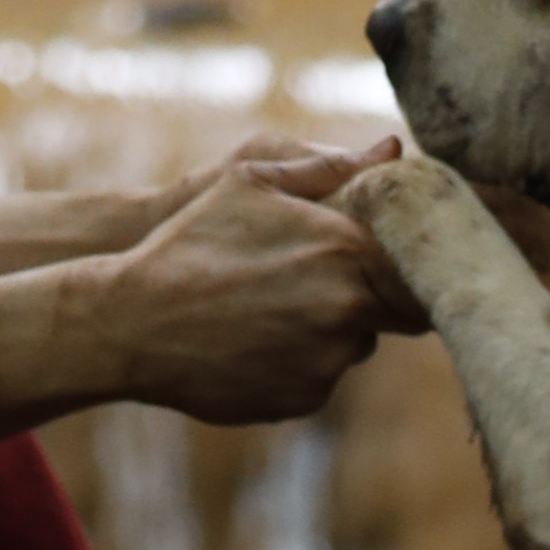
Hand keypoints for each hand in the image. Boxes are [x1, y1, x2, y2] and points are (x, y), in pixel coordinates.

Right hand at [97, 172, 396, 425]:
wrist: (133, 321)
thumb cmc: (190, 241)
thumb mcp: (250, 181)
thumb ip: (329, 168)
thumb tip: (391, 150)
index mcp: (346, 250)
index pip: (415, 266)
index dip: (406, 263)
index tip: (392, 259)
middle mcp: (348, 311)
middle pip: (396, 312)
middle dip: (371, 296)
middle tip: (320, 281)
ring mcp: (328, 362)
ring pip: (354, 344)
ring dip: (330, 328)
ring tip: (270, 306)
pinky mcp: (304, 400)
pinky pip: (321, 377)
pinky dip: (299, 361)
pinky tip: (253, 339)